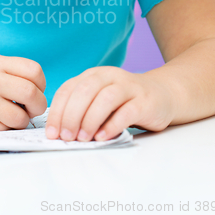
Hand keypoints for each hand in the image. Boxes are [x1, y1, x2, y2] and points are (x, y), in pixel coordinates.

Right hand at [0, 53, 46, 130]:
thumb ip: (11, 71)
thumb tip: (39, 88)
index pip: (33, 70)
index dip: (41, 83)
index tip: (36, 89)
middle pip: (31, 93)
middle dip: (39, 104)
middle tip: (33, 107)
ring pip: (21, 117)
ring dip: (23, 120)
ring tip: (14, 115)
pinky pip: (6, 128)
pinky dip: (7, 127)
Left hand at [45, 66, 175, 141]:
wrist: (163, 95)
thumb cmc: (124, 102)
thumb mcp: (99, 101)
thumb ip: (82, 110)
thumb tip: (60, 132)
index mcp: (92, 75)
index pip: (68, 89)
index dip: (57, 111)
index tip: (52, 133)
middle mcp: (108, 76)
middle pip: (84, 91)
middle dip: (71, 116)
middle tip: (66, 137)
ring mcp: (128, 87)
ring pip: (105, 99)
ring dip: (90, 120)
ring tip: (83, 138)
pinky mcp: (145, 101)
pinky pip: (126, 111)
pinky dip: (112, 125)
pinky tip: (103, 136)